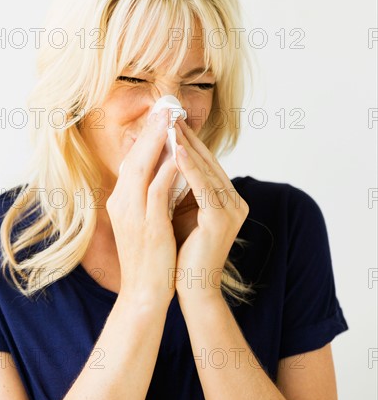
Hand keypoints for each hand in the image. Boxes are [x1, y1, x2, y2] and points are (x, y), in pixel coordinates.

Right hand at [106, 108, 177, 306]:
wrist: (144, 293)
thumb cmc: (148, 257)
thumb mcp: (144, 220)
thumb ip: (149, 196)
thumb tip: (165, 171)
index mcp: (121, 200)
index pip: (133, 161)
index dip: (146, 137)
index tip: (160, 116)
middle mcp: (122, 203)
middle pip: (135, 158)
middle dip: (151, 131)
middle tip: (166, 107)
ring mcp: (132, 214)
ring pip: (142, 168)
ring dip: (158, 142)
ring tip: (171, 120)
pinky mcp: (148, 225)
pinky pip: (156, 191)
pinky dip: (166, 170)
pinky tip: (178, 155)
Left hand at [171, 120, 248, 299]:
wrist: (188, 286)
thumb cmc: (180, 249)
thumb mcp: (181, 209)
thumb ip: (180, 185)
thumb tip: (164, 156)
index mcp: (226, 198)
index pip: (205, 164)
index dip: (188, 141)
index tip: (170, 121)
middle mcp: (234, 201)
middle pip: (207, 162)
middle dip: (187, 137)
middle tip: (170, 113)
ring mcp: (231, 209)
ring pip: (206, 170)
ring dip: (187, 145)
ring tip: (170, 124)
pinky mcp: (222, 219)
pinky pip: (203, 187)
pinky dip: (189, 167)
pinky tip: (176, 150)